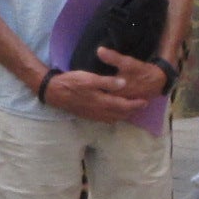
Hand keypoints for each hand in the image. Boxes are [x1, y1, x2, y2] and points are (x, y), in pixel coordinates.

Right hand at [42, 46, 161, 124]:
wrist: (53, 92)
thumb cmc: (71, 82)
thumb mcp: (89, 78)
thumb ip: (107, 82)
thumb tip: (124, 84)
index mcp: (102, 102)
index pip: (124, 106)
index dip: (136, 104)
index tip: (145, 101)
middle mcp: (99, 111)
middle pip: (120, 115)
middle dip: (132, 111)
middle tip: (141, 106)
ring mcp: (93, 115)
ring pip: (113, 118)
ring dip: (123, 115)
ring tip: (130, 109)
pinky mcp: (87, 115)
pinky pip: (104, 119)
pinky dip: (113, 117)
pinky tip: (113, 112)